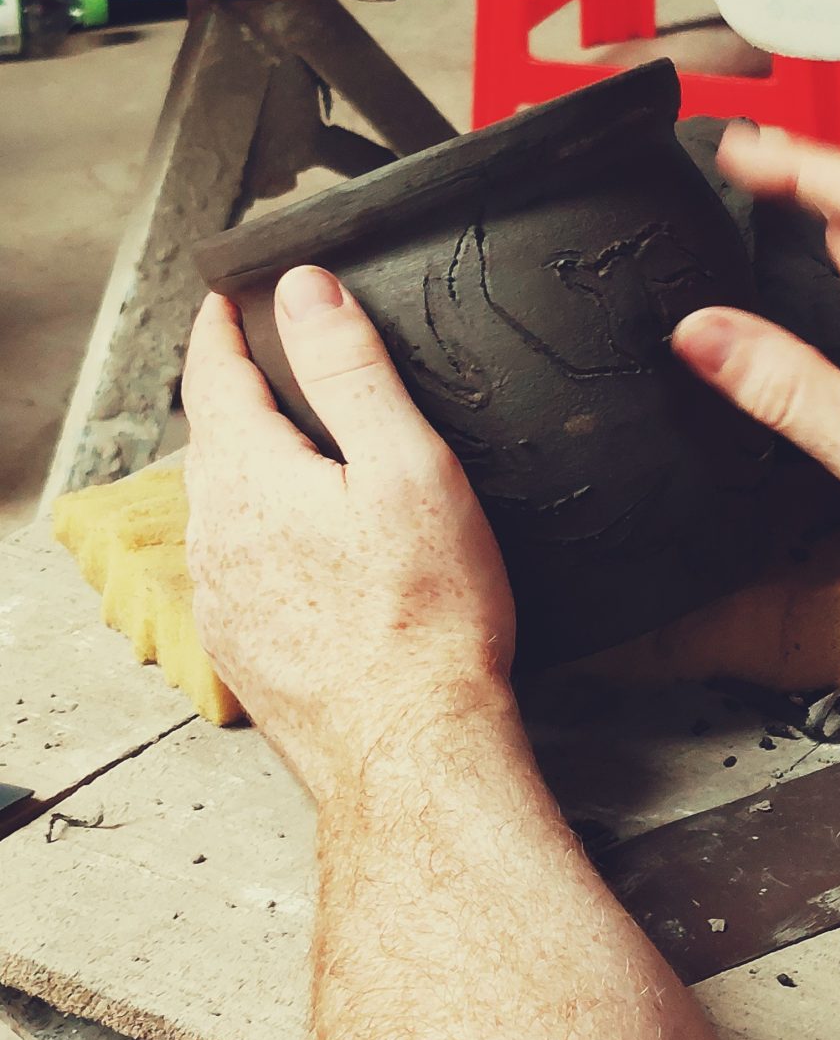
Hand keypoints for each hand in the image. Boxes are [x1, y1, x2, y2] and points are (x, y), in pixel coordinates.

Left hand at [182, 270, 518, 808]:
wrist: (411, 748)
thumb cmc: (425, 615)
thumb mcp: (407, 465)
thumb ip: (351, 369)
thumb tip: (306, 291)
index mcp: (250, 479)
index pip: (215, 378)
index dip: (222, 332)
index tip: (225, 305)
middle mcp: (217, 537)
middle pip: (214, 444)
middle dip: (237, 400)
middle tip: (269, 370)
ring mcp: (223, 599)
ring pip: (225, 511)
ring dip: (251, 474)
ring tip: (293, 454)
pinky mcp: (244, 649)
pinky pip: (239, 570)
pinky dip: (264, 539)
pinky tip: (307, 554)